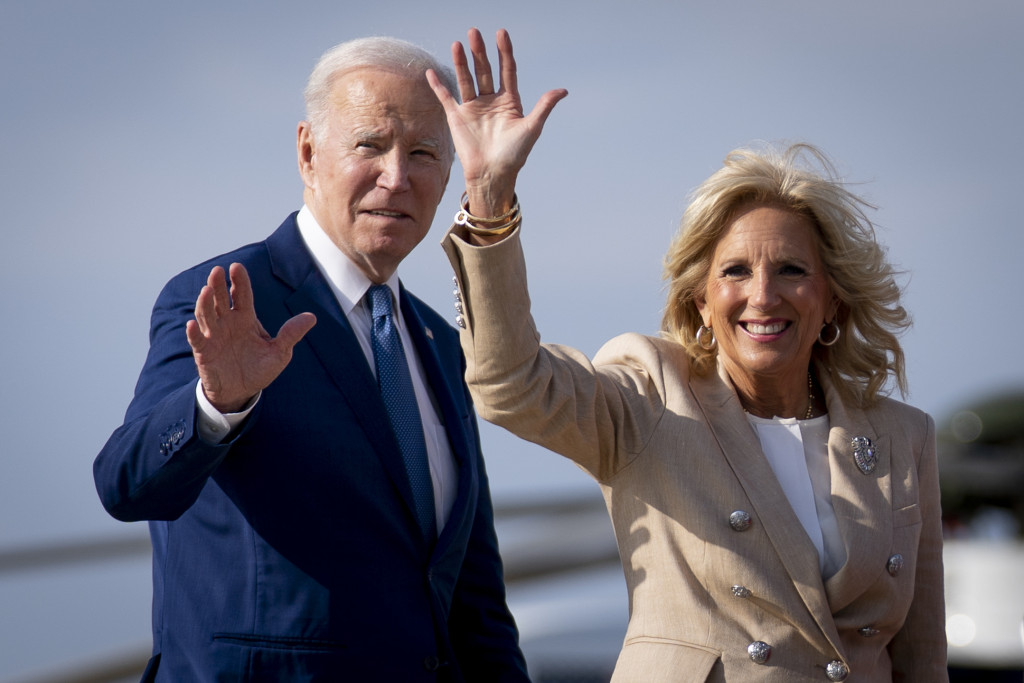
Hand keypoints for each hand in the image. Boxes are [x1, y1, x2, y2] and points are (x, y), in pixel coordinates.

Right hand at [185, 263, 315, 412]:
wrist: (241, 392)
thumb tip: (312, 317)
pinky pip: (197, 340)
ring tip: (206, 291)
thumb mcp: (279, 352)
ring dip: (205, 303)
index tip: (236, 267)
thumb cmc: (259, 369)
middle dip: (218, 285)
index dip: (239, 281)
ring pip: (206, 315)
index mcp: (246, 319)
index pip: (242, 296)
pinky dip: (193, 332)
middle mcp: (227, 323)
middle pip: (221, 300)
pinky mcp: (203, 352)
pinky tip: (191, 324)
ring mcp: (214, 336)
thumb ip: (291, 334)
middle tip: (217, 271)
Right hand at [427, 28, 566, 216]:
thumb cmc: (514, 154)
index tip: (501, 34)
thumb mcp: (532, 127)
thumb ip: (544, 106)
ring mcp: (473, 108)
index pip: (507, 70)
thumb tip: (563, 90)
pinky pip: (446, 98)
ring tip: (458, 44)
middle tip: (474, 32)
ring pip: (466, 79)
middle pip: (485, 70)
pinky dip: (438, 85)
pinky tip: (431, 72)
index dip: (504, 52)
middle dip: (480, 52)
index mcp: (509, 101)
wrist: (493, 174)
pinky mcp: (457, 118)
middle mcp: (490, 101)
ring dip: (461, 63)